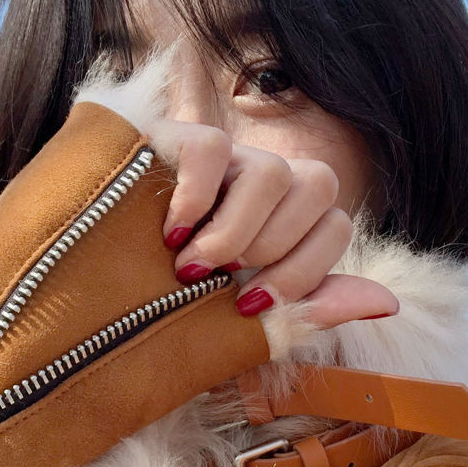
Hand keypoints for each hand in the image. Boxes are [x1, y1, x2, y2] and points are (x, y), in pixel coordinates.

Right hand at [149, 120, 398, 328]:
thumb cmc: (158, 320)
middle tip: (219, 279)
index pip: (338, 224)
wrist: (79, 314)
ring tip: (190, 263)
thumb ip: (310, 310)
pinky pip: (212, 152)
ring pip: (274, 171)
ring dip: (238, 233)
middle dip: (275, 251)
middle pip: (320, 186)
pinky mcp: (168, 138)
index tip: (252, 305)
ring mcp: (216, 157)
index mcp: (281, 225)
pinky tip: (168, 230)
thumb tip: (388, 302)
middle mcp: (257, 183)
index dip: (306, 269)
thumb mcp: (241, 329)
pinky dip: (196, 198)